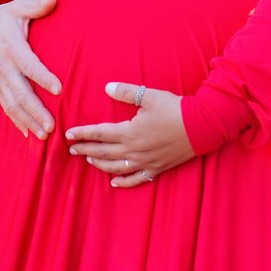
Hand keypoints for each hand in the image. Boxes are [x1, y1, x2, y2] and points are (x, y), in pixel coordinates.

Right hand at [0, 0, 60, 139]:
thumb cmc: (1, 17)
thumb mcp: (18, 7)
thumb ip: (37, 6)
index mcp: (12, 48)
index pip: (30, 66)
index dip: (43, 78)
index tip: (59, 89)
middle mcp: (4, 67)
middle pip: (21, 93)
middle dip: (36, 111)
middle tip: (52, 126)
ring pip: (13, 105)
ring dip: (28, 122)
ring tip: (44, 135)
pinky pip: (6, 107)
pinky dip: (17, 122)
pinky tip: (28, 134)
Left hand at [64, 82, 196, 187]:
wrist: (202, 126)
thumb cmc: (175, 109)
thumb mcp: (150, 96)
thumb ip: (127, 92)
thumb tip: (107, 87)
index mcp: (130, 132)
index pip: (99, 133)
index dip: (82, 133)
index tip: (68, 134)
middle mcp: (135, 150)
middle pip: (104, 152)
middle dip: (85, 149)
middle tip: (71, 149)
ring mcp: (146, 161)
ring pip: (116, 167)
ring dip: (100, 164)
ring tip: (89, 160)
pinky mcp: (157, 168)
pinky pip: (136, 179)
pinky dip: (124, 182)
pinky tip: (114, 183)